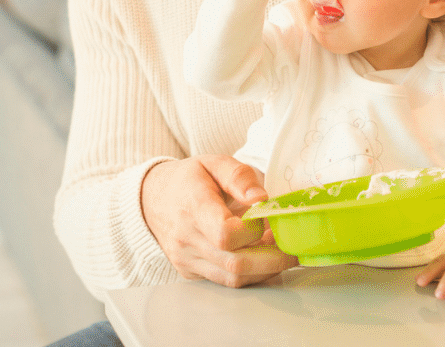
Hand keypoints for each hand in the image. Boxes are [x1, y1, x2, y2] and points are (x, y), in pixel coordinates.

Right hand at [140, 154, 297, 286]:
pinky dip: (249, 273)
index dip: (253, 231)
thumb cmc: (188, 180)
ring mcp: (187, 259)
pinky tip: (260, 255)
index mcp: (193, 206)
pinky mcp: (191, 272)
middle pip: (235, 263)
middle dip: (272, 259)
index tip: (265, 217)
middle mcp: (186, 238)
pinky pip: (225, 281)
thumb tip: (262, 199)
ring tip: (278, 250)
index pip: (224, 234)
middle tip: (291, 245)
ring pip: (233, 278)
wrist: (153, 199)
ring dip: (264, 269)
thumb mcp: (214, 163)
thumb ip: (239, 177)